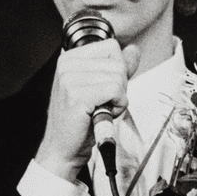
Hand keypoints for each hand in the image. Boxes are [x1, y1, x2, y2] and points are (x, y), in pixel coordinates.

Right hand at [35, 39, 141, 181]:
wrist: (63, 148)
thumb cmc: (80, 121)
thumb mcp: (100, 87)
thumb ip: (117, 68)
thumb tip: (134, 50)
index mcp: (70, 58)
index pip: (111, 47)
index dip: (117, 70)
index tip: (104, 89)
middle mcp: (67, 64)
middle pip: (118, 62)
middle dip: (119, 86)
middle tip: (102, 103)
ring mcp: (70, 79)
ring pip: (119, 77)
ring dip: (118, 98)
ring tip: (100, 109)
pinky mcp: (77, 95)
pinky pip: (116, 91)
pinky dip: (117, 106)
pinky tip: (103, 114)